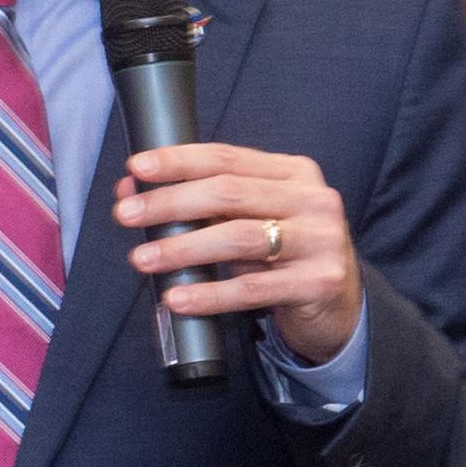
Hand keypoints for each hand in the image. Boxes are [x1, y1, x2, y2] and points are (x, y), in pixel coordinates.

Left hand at [115, 141, 361, 366]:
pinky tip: (178, 298)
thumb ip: (201, 203)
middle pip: (229, 193)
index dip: (179, 161)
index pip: (228, 158)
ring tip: (143, 259)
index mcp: (294, 173)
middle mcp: (312, 200)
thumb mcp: (250, 221)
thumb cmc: (285, 257)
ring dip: (182, 248)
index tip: (137, 168)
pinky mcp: (319, 282)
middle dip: (170, 203)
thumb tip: (131, 187)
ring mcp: (320, 241)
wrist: (339, 308)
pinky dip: (210, 294)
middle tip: (126, 214)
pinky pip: (253, 288)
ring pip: (238, 237)